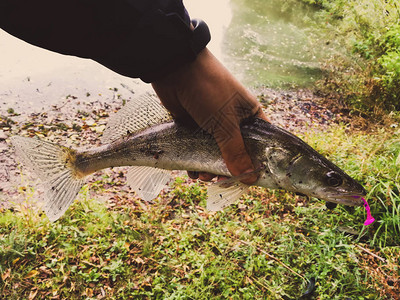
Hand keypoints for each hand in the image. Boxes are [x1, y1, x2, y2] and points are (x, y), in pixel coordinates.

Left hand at [151, 48, 268, 183]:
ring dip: (210, 168)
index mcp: (250, 115)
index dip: (257, 163)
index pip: (260, 144)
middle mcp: (234, 121)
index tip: (251, 180)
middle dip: (228, 169)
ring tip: (202, 176)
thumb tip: (249, 178)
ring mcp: (212, 125)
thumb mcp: (225, 122)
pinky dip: (195, 161)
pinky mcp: (194, 127)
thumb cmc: (208, 89)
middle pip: (236, 153)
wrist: (174, 68)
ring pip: (215, 153)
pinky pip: (197, 149)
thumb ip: (235, 150)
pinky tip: (192, 172)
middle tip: (219, 181)